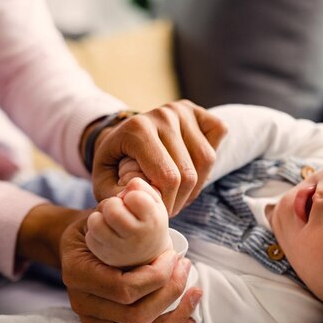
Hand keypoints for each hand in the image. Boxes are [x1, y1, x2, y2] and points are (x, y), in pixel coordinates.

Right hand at [61, 213, 201, 322]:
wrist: (72, 245)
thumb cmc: (92, 224)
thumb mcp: (100, 213)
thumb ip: (121, 211)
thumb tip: (146, 195)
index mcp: (78, 274)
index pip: (125, 288)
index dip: (157, 276)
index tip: (174, 255)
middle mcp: (82, 303)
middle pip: (136, 315)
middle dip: (170, 293)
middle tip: (186, 267)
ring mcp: (94, 319)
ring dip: (175, 315)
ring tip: (195, 291)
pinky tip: (189, 318)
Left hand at [86, 177, 170, 268]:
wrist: (148, 255)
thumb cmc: (149, 221)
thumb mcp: (153, 203)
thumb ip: (143, 188)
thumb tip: (129, 184)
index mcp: (153, 221)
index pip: (134, 197)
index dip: (131, 195)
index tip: (133, 202)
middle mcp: (137, 237)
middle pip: (112, 210)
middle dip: (111, 203)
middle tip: (117, 207)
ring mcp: (120, 249)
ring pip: (96, 223)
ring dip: (98, 216)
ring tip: (108, 219)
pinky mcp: (105, 256)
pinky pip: (90, 236)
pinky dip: (95, 231)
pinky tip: (105, 232)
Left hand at [90, 100, 226, 215]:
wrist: (121, 136)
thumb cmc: (115, 162)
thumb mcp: (104, 182)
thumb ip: (117, 196)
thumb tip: (136, 201)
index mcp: (138, 129)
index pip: (168, 177)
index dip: (168, 203)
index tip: (159, 212)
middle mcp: (162, 115)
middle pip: (189, 172)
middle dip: (182, 198)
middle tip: (171, 207)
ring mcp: (181, 110)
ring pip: (207, 158)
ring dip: (197, 184)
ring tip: (180, 193)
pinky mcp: (197, 110)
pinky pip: (218, 133)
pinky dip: (210, 157)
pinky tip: (192, 168)